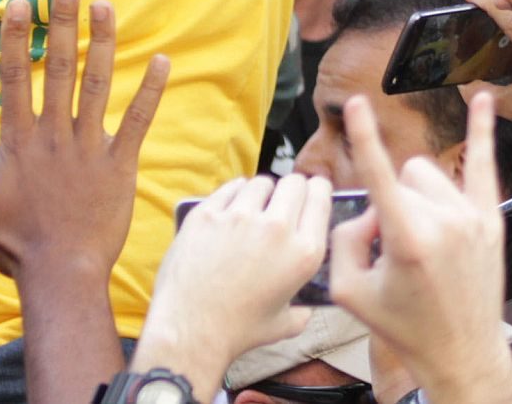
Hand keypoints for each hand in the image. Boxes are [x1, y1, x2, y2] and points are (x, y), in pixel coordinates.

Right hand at [0, 0, 168, 277]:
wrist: (60, 275)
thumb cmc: (14, 244)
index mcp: (20, 141)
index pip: (17, 79)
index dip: (19, 39)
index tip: (21, 3)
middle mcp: (54, 136)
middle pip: (60, 69)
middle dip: (64, 24)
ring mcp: (89, 148)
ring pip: (97, 86)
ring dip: (103, 44)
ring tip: (105, 7)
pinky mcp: (119, 165)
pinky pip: (137, 122)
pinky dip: (150, 92)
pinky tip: (162, 61)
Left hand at [139, 176, 329, 396]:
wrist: (190, 328)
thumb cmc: (238, 329)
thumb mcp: (284, 324)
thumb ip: (303, 311)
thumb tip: (306, 306)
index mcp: (303, 253)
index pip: (320, 197)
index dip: (317, 190)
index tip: (311, 193)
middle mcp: (276, 228)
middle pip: (294, 183)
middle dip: (291, 190)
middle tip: (282, 203)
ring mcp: (240, 216)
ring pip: (261, 183)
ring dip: (261, 193)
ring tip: (253, 209)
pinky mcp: (208, 212)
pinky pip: (230, 188)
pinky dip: (234, 195)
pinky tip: (231, 209)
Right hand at [329, 93, 511, 395]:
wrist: (461, 354)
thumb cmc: (405, 327)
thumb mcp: (350, 292)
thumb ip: (342, 239)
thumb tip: (365, 211)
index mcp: (406, 239)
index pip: (379, 174)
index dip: (363, 136)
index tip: (356, 102)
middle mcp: (443, 222)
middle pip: (401, 176)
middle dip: (392, 201)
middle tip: (395, 247)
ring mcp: (471, 218)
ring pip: (428, 175)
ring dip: (417, 195)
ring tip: (423, 239)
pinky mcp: (491, 220)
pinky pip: (483, 164)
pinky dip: (483, 130)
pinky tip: (483, 98)